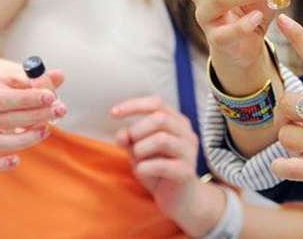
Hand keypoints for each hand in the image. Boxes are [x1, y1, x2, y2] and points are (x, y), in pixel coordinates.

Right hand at [0, 57, 65, 170]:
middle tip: (59, 110)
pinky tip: (17, 161)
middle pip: (1, 120)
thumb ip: (36, 77)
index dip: (27, 99)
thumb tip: (59, 76)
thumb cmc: (3, 77)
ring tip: (46, 129)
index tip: (51, 97)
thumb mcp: (16, 70)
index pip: (0, 98)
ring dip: (23, 139)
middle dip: (34, 116)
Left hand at [111, 96, 223, 234]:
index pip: (156, 103)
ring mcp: (189, 152)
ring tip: (138, 160)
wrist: (180, 199)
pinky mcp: (186, 171)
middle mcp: (186, 133)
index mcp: (176, 122)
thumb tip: (121, 134)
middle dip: (137, 130)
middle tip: (130, 146)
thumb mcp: (140, 151)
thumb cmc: (158, 170)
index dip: (134, 105)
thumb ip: (130, 139)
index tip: (113, 113)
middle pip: (160, 118)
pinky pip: (162, 165)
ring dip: (141, 149)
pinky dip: (144, 167)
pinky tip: (142, 172)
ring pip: (162, 139)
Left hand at [269, 15, 302, 215]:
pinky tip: (296, 168)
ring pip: (285, 135)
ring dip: (289, 146)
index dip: (299, 38)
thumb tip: (297, 110)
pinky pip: (286, 166)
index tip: (282, 19)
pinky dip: (283, 168)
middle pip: (287, 102)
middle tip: (300, 129)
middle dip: (284, 117)